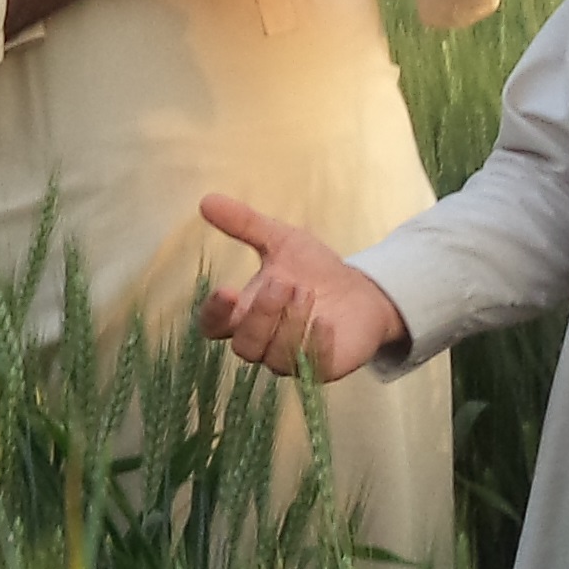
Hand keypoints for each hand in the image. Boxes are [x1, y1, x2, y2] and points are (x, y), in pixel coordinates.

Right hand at [189, 191, 406, 378]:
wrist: (362, 290)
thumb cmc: (313, 269)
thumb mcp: (281, 240)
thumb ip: (244, 224)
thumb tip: (206, 200)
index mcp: (244, 314)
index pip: (213, 325)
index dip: (215, 314)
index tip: (226, 290)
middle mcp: (263, 342)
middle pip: (245, 346)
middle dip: (262, 314)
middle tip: (284, 282)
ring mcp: (291, 359)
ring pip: (276, 358)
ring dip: (289, 324)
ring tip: (307, 291)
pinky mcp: (321, 368)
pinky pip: (311, 368)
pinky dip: (315, 344)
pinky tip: (326, 321)